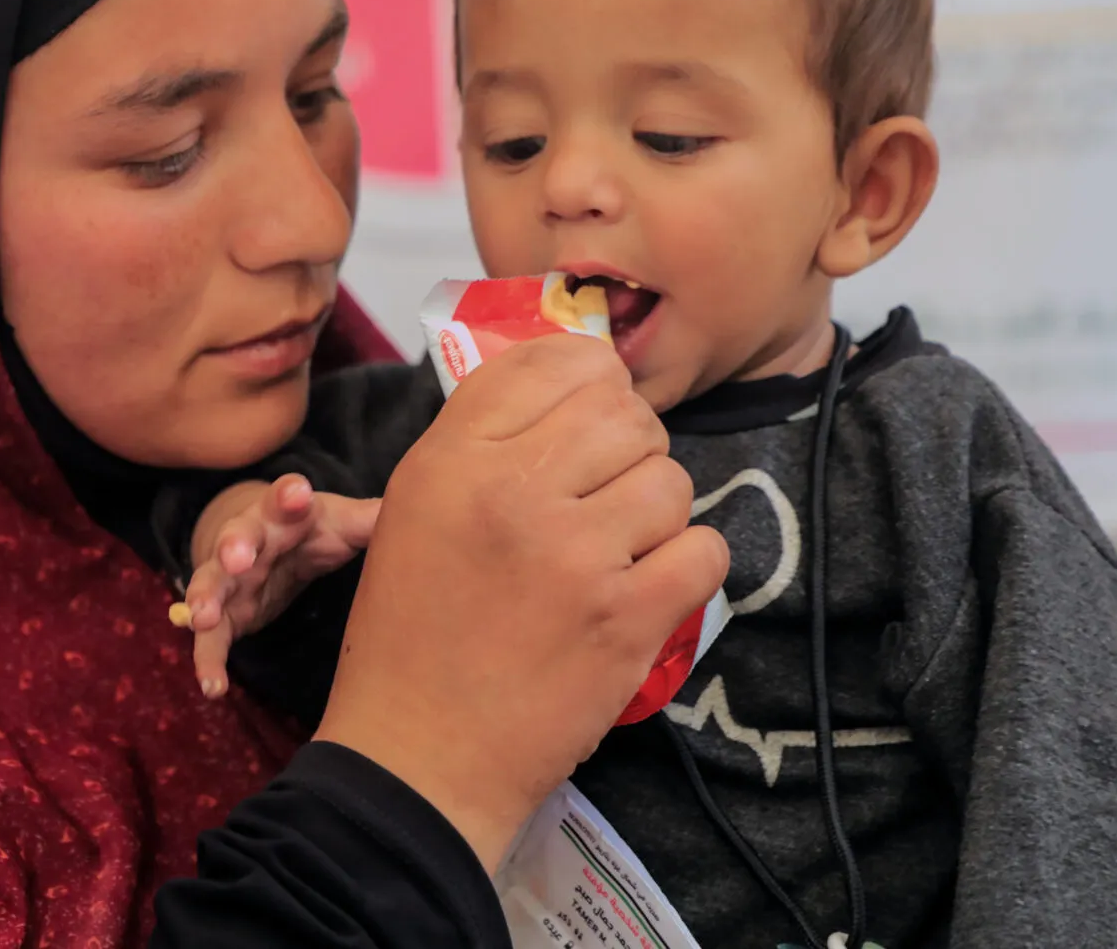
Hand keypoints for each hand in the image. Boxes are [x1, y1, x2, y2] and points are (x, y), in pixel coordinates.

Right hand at [180, 474, 379, 697]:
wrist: (264, 543)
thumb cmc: (313, 529)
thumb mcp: (343, 523)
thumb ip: (372, 521)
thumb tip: (431, 509)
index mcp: (285, 512)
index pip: (286, 497)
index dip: (289, 495)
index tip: (297, 494)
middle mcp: (251, 540)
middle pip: (239, 537)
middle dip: (235, 546)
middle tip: (236, 558)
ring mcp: (232, 578)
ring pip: (211, 584)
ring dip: (204, 599)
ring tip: (203, 617)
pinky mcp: (226, 615)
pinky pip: (211, 640)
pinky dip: (207, 662)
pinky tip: (214, 689)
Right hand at [311, 333, 727, 869]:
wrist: (419, 755)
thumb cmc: (411, 634)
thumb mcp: (414, 509)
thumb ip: (480, 441)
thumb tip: (570, 386)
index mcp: (452, 458)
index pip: (554, 361)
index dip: (590, 376)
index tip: (592, 411)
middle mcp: (512, 490)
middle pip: (623, 413)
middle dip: (629, 446)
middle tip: (607, 490)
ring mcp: (575, 554)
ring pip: (670, 478)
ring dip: (657, 510)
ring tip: (620, 546)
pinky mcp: (627, 618)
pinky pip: (705, 549)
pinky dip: (689, 565)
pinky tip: (651, 585)